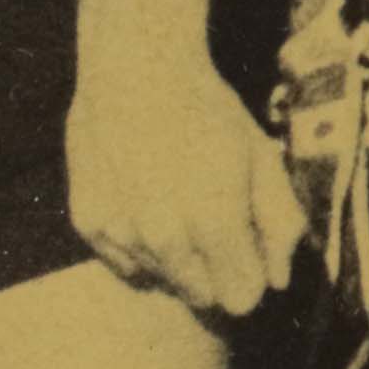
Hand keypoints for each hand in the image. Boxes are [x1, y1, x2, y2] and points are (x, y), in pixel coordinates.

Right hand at [73, 47, 307, 332]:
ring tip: (175, 201)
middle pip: (202, 296)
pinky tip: (143, 201)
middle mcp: (164, 240)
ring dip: (176, 258)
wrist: (135, 69)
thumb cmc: (208, 110)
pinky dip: (137, 244)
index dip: (251, 274)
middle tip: (213, 220)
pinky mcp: (89, 225)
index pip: (242, 299)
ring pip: (162, 280)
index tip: (248, 246)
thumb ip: (280, 223)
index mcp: (215, 225)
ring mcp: (121, 235)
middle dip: (215, 270)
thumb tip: (278, 280)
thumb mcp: (262, 157)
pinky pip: (124, 262)